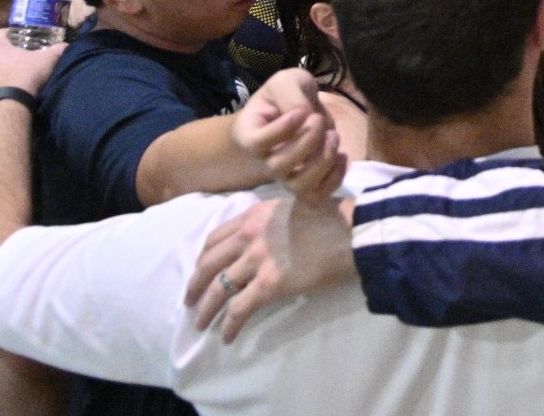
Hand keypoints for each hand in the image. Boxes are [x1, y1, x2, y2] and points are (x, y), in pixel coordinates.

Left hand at [0, 29, 66, 110]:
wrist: (8, 108)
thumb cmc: (25, 77)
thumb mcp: (47, 60)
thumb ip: (58, 49)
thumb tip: (65, 45)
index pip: (0, 33)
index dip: (13, 36)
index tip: (24, 41)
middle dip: (4, 56)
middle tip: (20, 62)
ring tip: (12, 81)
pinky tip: (3, 96)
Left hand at [185, 194, 355, 342]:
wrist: (354, 231)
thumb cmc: (333, 218)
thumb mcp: (293, 207)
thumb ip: (271, 220)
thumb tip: (267, 237)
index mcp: (254, 215)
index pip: (215, 238)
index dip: (204, 258)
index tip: (201, 270)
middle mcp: (249, 235)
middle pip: (208, 264)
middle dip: (195, 285)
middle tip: (190, 301)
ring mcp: (257, 260)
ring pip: (218, 289)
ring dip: (206, 310)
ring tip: (200, 324)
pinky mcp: (270, 284)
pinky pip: (239, 309)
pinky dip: (228, 325)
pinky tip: (226, 336)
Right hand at [233, 70, 344, 199]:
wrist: (288, 117)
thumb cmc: (283, 99)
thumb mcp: (286, 83)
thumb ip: (291, 94)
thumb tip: (305, 115)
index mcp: (249, 135)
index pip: (257, 143)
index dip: (283, 129)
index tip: (302, 110)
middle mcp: (263, 161)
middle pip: (279, 166)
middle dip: (307, 142)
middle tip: (318, 119)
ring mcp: (284, 177)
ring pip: (299, 186)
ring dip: (323, 161)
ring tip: (333, 136)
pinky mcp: (306, 185)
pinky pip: (318, 196)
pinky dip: (335, 178)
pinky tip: (342, 156)